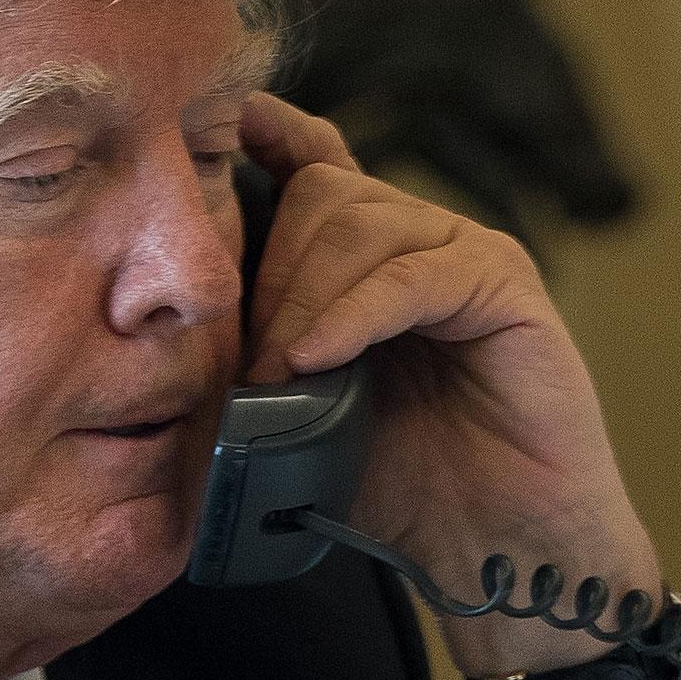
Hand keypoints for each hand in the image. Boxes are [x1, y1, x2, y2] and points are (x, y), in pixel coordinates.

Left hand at [239, 94, 663, 679]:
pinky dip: (353, 315)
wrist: (492, 549)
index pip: (317, 166)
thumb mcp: (297, 413)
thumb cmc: (397, 487)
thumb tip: (174, 327)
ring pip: (361, 225)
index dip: (269, 139)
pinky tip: (317, 360)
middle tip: (253, 366)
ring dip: (302, 300)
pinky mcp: (506, 287)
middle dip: (270, 272)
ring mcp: (466, 256)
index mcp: (370, 260)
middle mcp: (420, 241)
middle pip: (323, 193)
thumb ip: (256, 355)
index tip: (221, 130)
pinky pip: (412, 275)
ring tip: (282, 378)